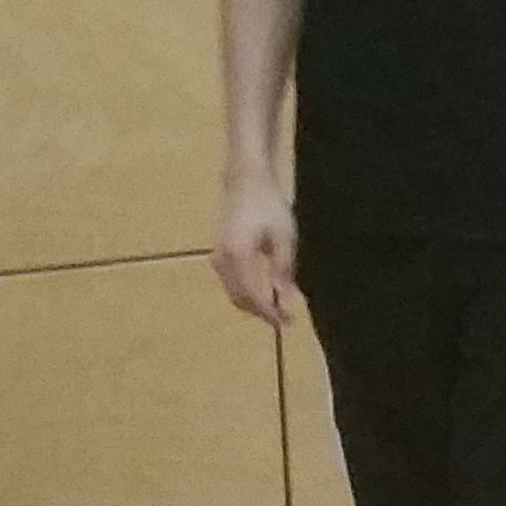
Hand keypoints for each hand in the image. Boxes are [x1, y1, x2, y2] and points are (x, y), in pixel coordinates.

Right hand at [213, 177, 297, 327]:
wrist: (246, 182)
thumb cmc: (268, 206)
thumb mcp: (283, 238)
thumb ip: (283, 270)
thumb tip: (285, 298)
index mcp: (237, 256)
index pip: (252, 295)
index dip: (269, 313)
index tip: (287, 323)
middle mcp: (222, 260)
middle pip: (239, 298)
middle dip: (261, 312)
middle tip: (284, 320)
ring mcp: (218, 257)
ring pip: (233, 291)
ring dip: (253, 304)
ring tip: (277, 310)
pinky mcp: (220, 252)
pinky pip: (231, 281)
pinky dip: (246, 292)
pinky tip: (263, 293)